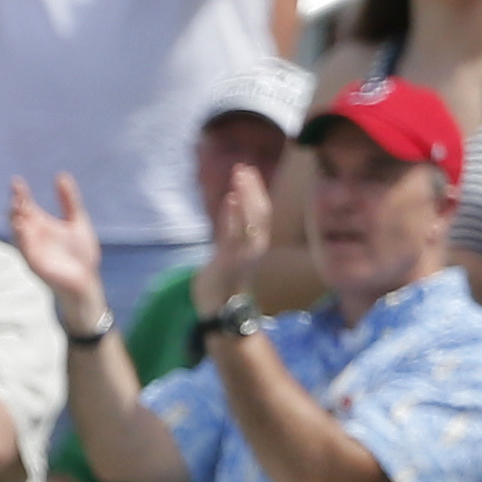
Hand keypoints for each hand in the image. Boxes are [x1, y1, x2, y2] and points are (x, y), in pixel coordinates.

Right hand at [4, 173, 107, 319]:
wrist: (86, 281)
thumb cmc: (81, 254)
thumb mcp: (77, 221)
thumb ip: (68, 200)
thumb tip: (61, 175)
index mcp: (41, 224)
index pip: (26, 205)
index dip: (20, 193)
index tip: (16, 181)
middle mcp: (33, 235)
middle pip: (18, 216)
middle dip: (16, 205)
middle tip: (18, 194)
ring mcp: (32, 249)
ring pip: (16, 232)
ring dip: (15, 220)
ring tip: (16, 206)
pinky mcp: (34, 263)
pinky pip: (23, 249)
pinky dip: (21, 238)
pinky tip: (21, 226)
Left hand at [188, 160, 276, 313]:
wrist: (220, 313)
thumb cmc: (223, 281)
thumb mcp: (227, 248)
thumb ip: (230, 227)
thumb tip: (231, 202)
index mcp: (256, 244)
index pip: (262, 212)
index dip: (256, 190)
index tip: (248, 171)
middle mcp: (256, 249)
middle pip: (261, 213)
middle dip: (253, 189)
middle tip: (242, 168)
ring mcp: (244, 257)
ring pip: (251, 221)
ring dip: (245, 197)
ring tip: (237, 177)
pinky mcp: (230, 264)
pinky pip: (234, 236)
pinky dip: (233, 216)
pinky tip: (230, 199)